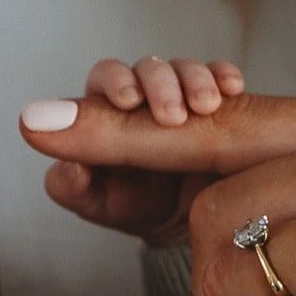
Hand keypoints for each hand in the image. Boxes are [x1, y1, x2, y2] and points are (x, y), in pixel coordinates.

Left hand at [22, 57, 242, 241]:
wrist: (193, 226)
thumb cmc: (139, 211)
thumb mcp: (106, 207)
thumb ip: (74, 188)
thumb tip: (64, 168)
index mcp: (105, 115)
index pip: (103, 80)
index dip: (114, 82)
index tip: (128, 99)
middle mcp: (142, 100)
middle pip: (144, 68)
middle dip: (157, 82)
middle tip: (172, 114)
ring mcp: (180, 97)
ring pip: (181, 69)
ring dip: (192, 80)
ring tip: (206, 107)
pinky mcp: (217, 101)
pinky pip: (218, 75)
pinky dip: (222, 76)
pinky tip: (231, 88)